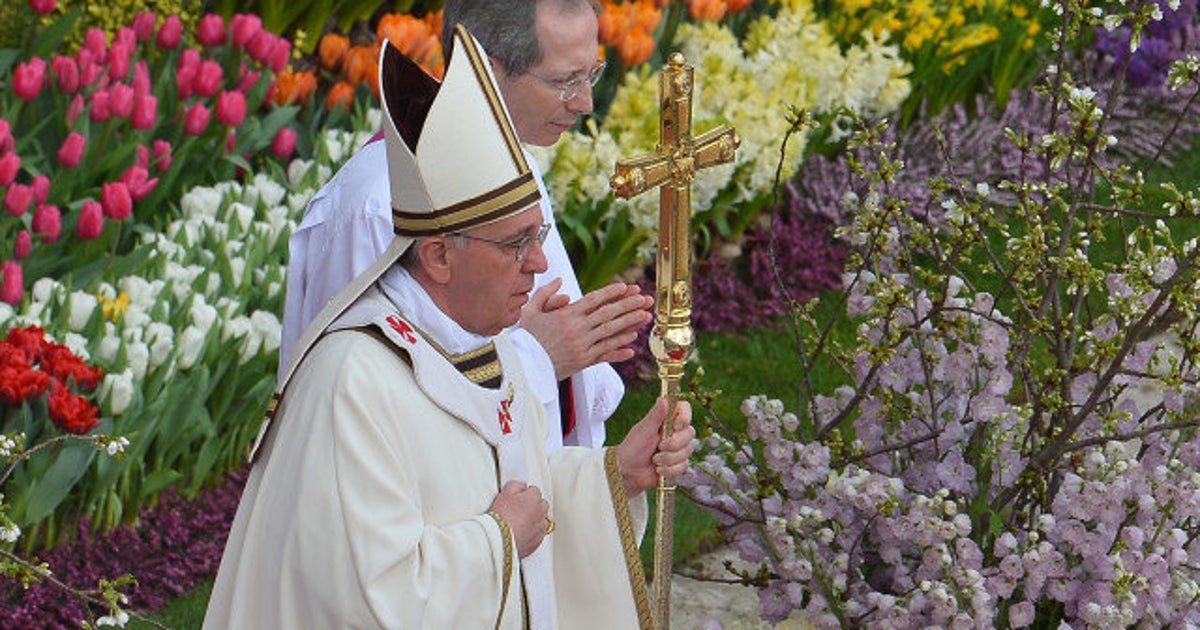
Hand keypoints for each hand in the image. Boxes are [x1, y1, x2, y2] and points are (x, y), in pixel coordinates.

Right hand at [488, 480, 549, 557]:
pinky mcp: (538, 541)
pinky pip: (540, 533)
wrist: (500, 539)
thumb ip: (516, 484)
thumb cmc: (502, 517)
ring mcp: (541, 527)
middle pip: (542, 504)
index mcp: (534, 498)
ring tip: (521, 522)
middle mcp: (541, 512)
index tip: (517, 498)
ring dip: (536, 519)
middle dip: (533, 505)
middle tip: (519, 509)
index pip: (534, 490)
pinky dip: (534, 532)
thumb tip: (522, 485)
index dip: (524, 494)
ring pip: (543, 519)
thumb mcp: (505, 492)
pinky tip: (523, 532)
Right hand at [519, 279, 652, 379]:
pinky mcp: (583, 362)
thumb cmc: (525, 338)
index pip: (593, 300)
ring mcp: (582, 346)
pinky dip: (619, 349)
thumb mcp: (530, 311)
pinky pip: (605, 353)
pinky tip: (632, 344)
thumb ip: (545, 294)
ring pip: (610, 333)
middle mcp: (576, 330)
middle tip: (645, 298)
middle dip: (628, 305)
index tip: (625, 287)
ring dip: (630, 323)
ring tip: (645, 315)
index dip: (610, 293)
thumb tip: (559, 280)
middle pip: (607, 314)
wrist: (523, 367)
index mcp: (565, 316)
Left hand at [615, 398, 694, 496]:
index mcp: (666, 420)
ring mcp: (678, 448)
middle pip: (690, 433)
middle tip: (659, 446)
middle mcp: (674, 432)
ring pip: (688, 451)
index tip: (676, 426)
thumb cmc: (632, 448)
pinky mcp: (678, 464)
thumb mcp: (643, 430)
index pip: (685, 409)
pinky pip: (684, 466)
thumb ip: (655, 415)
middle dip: (674, 444)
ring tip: (655, 460)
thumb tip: (664, 398)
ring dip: (669, 458)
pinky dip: (670, 469)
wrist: (628, 472)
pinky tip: (658, 469)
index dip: (685, 417)